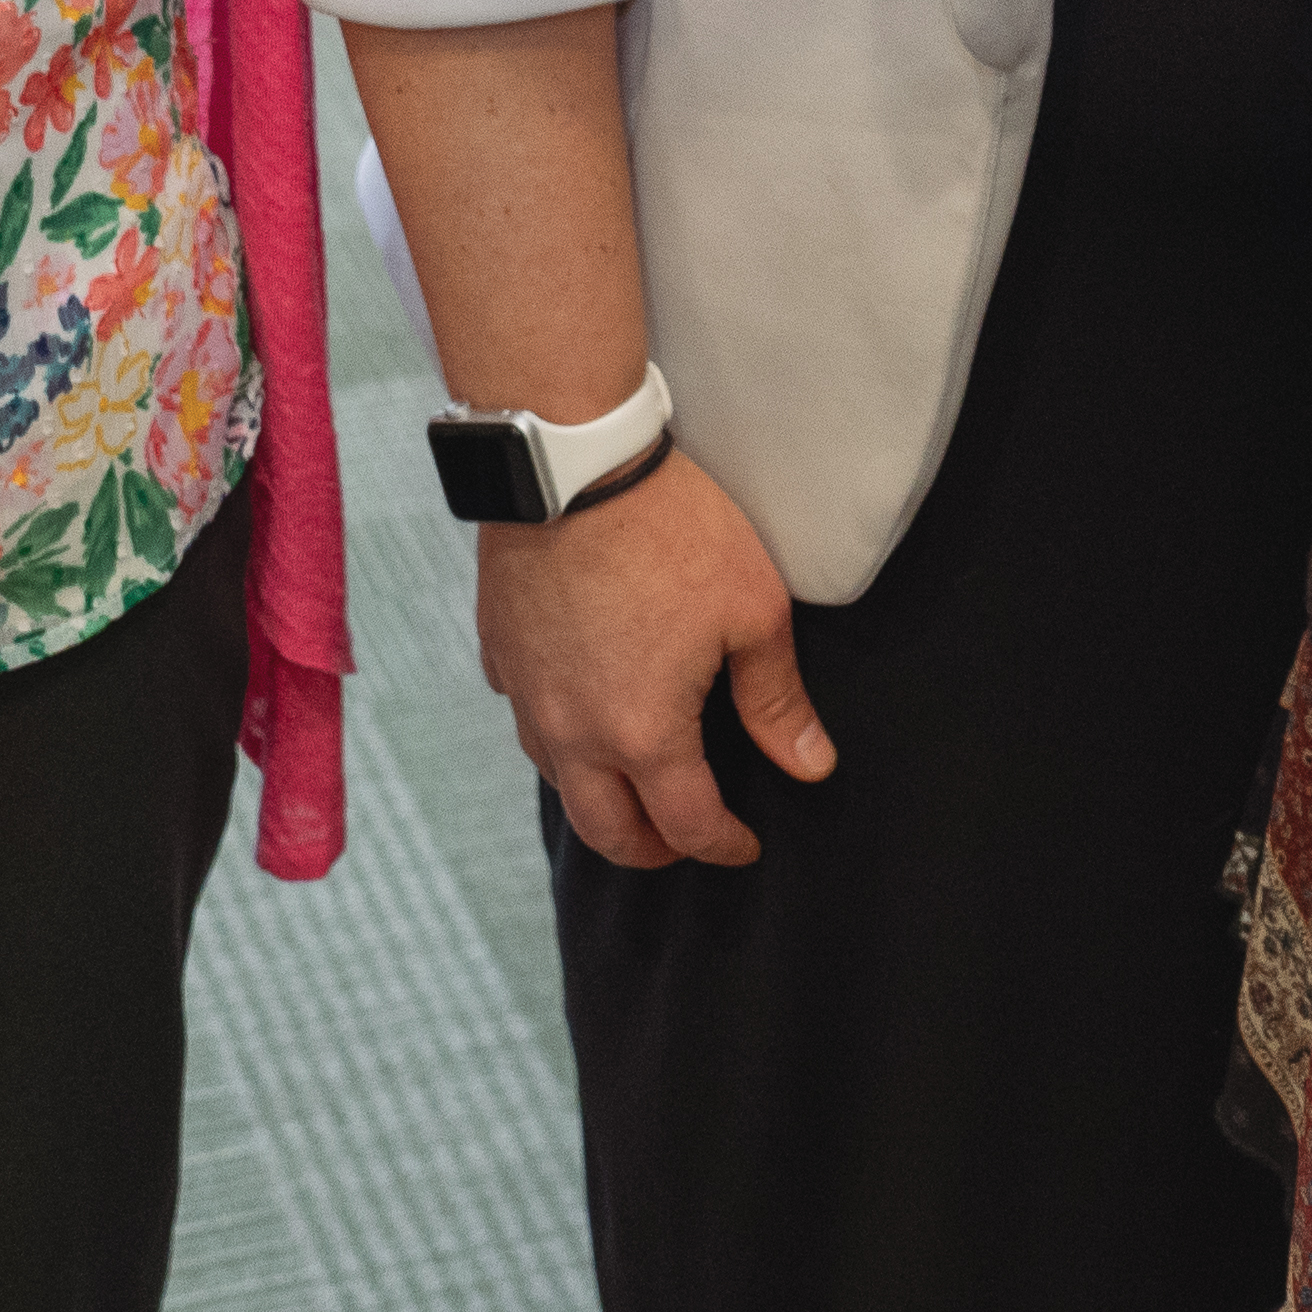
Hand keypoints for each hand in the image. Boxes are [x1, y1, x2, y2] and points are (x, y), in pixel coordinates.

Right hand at [475, 445, 835, 867]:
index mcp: (644, 733)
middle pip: (607, 832)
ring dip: (598, 798)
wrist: (572, 462)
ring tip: (633, 782)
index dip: (723, 845)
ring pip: (558, 782)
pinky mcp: (500, 651)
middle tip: (682, 839)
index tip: (745, 843)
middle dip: (650, 850)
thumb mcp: (752, 609)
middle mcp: (575, 733)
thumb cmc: (670, 529)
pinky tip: (576, 707)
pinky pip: (525, 718)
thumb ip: (776, 699)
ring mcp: (528, 695)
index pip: (686, 826)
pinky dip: (554, 733)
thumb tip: (812, 766)